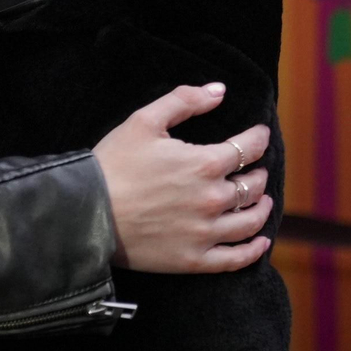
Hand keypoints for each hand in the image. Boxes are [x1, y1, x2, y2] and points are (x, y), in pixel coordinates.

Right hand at [92, 84, 273, 273]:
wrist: (86, 212)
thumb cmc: (114, 164)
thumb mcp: (144, 120)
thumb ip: (184, 100)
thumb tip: (219, 91)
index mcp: (204, 163)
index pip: (248, 148)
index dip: (258, 138)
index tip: (260, 134)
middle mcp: (212, 199)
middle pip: (252, 186)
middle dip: (258, 173)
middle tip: (255, 169)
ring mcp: (205, 233)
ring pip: (250, 221)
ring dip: (262, 208)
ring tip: (263, 201)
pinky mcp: (194, 260)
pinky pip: (236, 258)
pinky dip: (254, 250)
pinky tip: (260, 241)